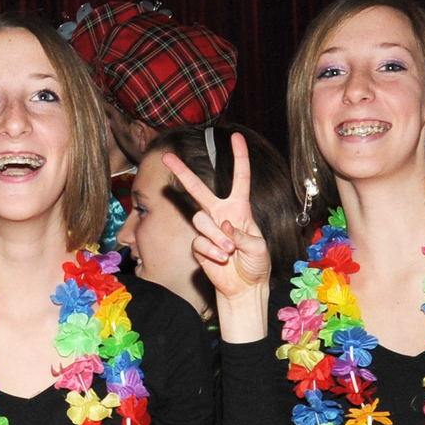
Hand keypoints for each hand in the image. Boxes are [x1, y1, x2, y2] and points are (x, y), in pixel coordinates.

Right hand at [161, 132, 270, 298]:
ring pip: (199, 220)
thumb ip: (242, 234)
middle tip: (166, 157)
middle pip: (198, 189)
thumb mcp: (258, 247)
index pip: (239, 178)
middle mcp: (220, 214)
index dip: (239, 157)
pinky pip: (199, 242)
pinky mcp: (198, 246)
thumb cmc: (256, 264)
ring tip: (229, 252)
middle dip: (182, 172)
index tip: (236, 136)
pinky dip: (212, 252)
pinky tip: (221, 260)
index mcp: (239, 208)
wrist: (243, 287)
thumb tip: (225, 225)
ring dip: (216, 237)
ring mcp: (207, 229)